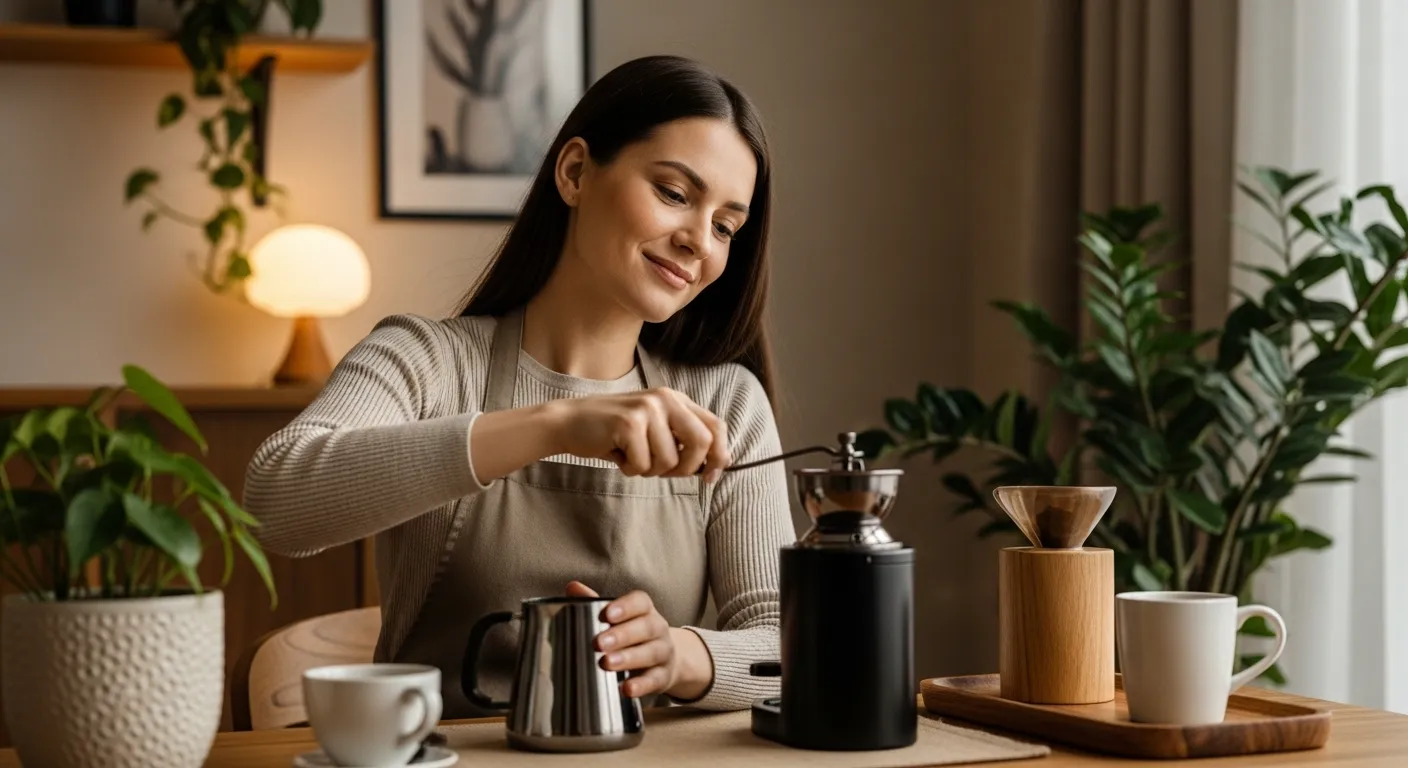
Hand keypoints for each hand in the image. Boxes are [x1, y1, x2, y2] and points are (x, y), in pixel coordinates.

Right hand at [548, 388, 730, 480]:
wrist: (569, 422)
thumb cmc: (614, 433)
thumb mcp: (654, 429)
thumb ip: (683, 441)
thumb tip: (718, 465)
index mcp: (675, 399)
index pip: (716, 426)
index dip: (719, 455)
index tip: (710, 477)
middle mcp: (665, 399)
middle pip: (701, 443)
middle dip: (686, 469)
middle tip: (661, 471)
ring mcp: (647, 409)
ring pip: (669, 461)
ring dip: (649, 470)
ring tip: (631, 455)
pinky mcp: (629, 423)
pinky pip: (643, 465)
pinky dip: (630, 470)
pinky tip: (617, 455)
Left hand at [566, 581, 711, 700]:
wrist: (667, 659)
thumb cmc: (633, 633)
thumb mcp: (618, 617)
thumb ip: (595, 602)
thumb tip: (572, 587)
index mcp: (645, 610)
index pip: (640, 602)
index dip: (625, 606)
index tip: (606, 614)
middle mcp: (658, 628)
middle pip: (646, 627)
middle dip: (622, 635)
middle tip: (599, 643)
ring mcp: (663, 652)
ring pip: (651, 653)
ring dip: (629, 658)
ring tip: (606, 663)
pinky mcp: (664, 676)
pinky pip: (655, 680)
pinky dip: (642, 685)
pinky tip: (626, 688)